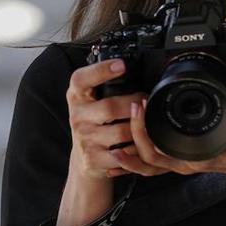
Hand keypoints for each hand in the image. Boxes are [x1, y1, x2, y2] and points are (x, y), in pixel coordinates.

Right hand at [65, 59, 147, 181]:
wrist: (85, 160)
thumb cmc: (94, 124)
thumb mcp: (92, 103)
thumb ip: (104, 87)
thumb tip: (134, 68)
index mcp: (76, 97)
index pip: (81, 80)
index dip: (100, 71)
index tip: (121, 65)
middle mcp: (77, 117)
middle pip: (109, 107)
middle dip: (134, 103)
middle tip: (146, 100)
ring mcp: (84, 139)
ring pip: (121, 131)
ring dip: (139, 127)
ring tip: (149, 123)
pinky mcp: (93, 159)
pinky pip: (123, 153)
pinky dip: (136, 149)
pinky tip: (141, 144)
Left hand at [116, 96, 225, 183]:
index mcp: (194, 160)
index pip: (160, 154)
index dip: (145, 136)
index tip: (141, 112)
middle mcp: (182, 162)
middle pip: (146, 157)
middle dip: (133, 134)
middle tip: (133, 108)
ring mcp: (178, 161)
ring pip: (146, 162)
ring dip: (130, 147)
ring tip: (120, 128)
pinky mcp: (179, 155)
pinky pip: (152, 159)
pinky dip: (136, 155)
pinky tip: (124, 147)